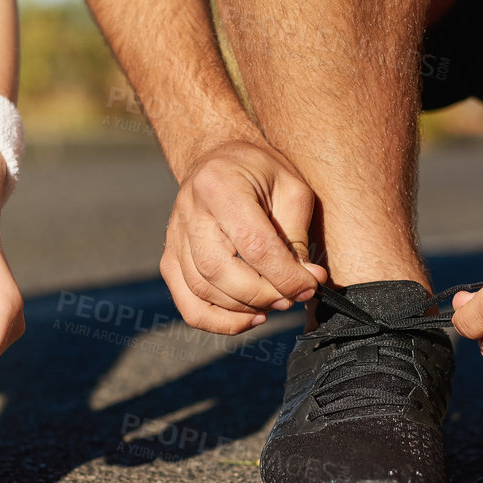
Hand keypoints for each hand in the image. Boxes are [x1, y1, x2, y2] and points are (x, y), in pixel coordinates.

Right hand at [162, 140, 327, 333]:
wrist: (219, 159)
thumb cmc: (260, 172)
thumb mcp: (291, 189)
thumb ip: (297, 235)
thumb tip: (307, 282)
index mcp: (219, 185)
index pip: (253, 244)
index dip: (285, 275)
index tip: (311, 286)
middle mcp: (189, 212)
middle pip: (221, 272)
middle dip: (265, 294)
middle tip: (294, 297)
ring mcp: (173, 238)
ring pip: (204, 291)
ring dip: (246, 309)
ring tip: (278, 302)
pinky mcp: (170, 259)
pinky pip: (189, 305)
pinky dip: (219, 322)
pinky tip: (250, 318)